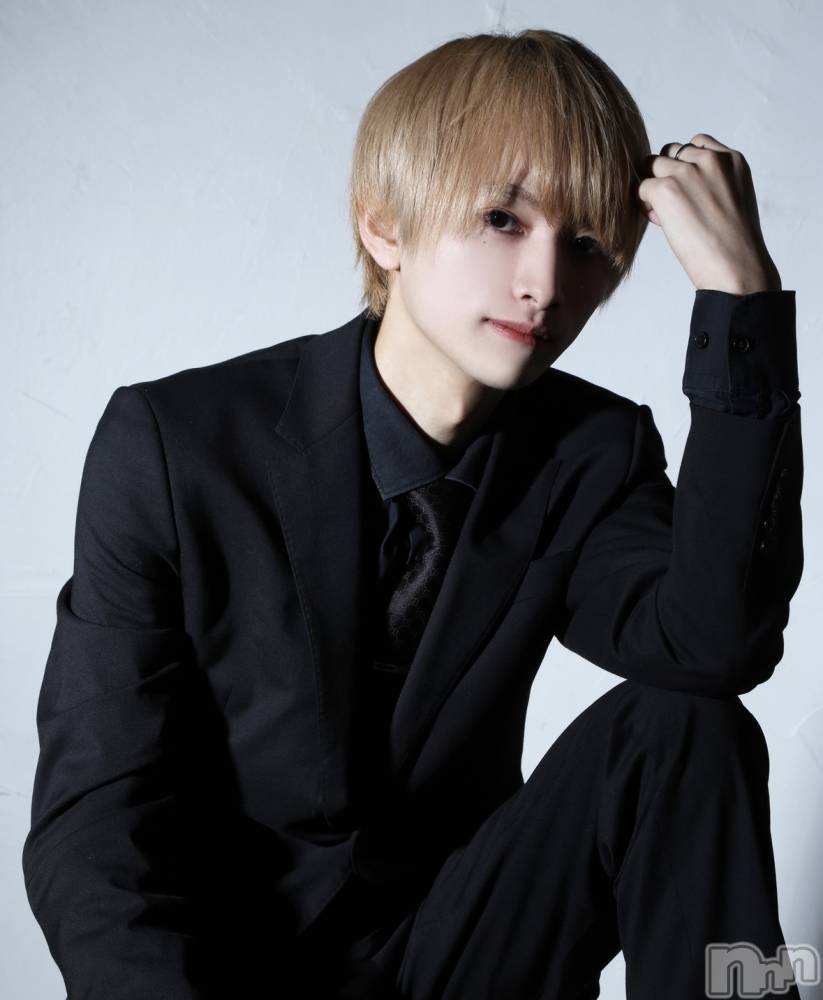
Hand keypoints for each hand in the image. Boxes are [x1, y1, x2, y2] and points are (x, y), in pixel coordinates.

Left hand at [636, 133, 781, 294]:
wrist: (736, 266)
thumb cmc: (735, 245)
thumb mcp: (734, 200)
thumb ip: (712, 183)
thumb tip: (677, 187)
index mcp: (732, 159)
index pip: (697, 144)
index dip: (684, 165)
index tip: (686, 190)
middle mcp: (710, 159)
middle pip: (670, 152)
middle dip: (666, 174)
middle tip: (670, 204)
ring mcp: (687, 172)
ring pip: (651, 165)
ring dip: (651, 185)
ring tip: (661, 212)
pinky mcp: (666, 189)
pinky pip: (640, 187)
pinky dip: (641, 202)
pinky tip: (655, 220)